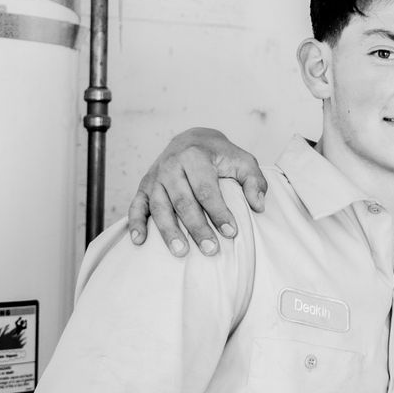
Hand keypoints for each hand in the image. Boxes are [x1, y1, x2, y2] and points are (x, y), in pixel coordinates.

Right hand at [125, 128, 266, 255]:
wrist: (191, 140)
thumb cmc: (219, 155)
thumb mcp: (242, 160)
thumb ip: (254, 181)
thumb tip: (258, 205)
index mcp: (194, 156)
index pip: (206, 189)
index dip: (218, 212)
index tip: (231, 232)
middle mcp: (170, 166)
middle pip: (183, 201)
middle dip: (197, 227)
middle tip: (210, 249)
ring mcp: (154, 177)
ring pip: (159, 207)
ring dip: (169, 231)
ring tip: (181, 253)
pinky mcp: (144, 187)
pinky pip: (136, 206)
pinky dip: (136, 224)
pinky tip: (139, 242)